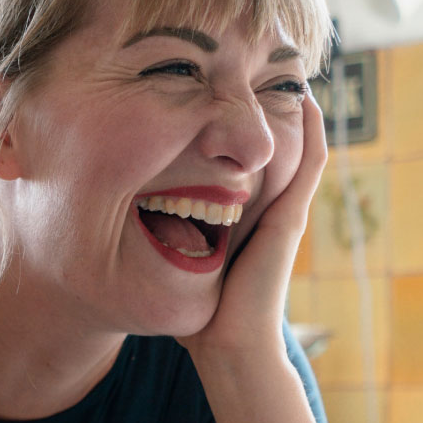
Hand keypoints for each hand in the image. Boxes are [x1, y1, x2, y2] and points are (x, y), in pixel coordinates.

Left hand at [179, 95, 327, 355]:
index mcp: (240, 220)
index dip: (231, 133)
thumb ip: (158, 242)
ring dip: (291, 114)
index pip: (240, 164)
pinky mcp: (290, 220)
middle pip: (270, 149)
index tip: (212, 101)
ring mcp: (282, 213)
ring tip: (286, 75)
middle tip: (252, 76)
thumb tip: (109, 226)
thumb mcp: (173, 262)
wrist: (228, 347)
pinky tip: (307, 103)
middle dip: (261, 115)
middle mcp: (265, 210)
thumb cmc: (198, 316)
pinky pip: (309, 166)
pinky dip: (313, 133)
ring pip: (297, 150)